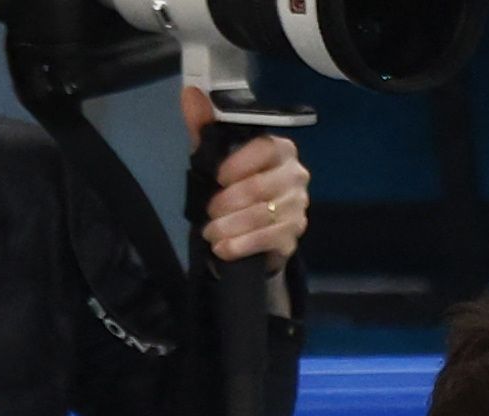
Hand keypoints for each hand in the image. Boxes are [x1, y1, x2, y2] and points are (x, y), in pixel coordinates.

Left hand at [183, 86, 308, 273]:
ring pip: (261, 217)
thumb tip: (190, 94)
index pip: (266, 149)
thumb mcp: (215, 157)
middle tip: (209, 211)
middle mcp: (296, 176)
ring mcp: (297, 208)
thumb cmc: (234, 188)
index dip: (239, 163)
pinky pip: (266, 240)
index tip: (218, 177)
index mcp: (281, 150)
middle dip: (228, 203)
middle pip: (261, 188)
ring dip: (229, 227)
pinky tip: (222, 247)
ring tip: (211, 232)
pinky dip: (239, 245)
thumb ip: (204, 127)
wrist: (249, 232)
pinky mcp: (292, 237)